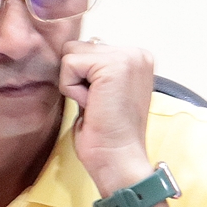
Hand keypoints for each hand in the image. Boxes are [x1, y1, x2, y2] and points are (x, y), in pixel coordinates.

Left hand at [60, 38, 155, 194]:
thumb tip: (70, 54)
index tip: (102, 102)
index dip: (83, 79)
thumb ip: (94, 70)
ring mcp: (128, 57)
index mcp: (137, 58)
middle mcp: (136, 53)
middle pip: (77, 48)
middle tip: (98, 105)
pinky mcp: (113, 65)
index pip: (87, 50)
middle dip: (78, 78)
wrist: (119, 159)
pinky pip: (69, 65)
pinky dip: (72, 90)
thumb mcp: (103, 92)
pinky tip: (92, 106)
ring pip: (71, 54)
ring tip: (95, 105)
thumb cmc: (108, 135)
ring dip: (74, 84)